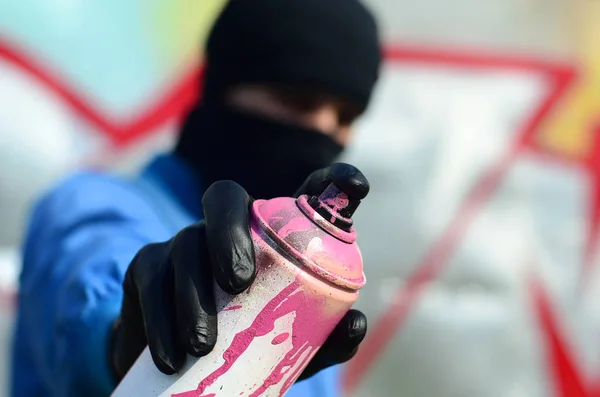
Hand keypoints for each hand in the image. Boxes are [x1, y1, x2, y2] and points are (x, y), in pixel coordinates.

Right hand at [110, 163, 369, 382]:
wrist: (180, 363)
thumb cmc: (247, 343)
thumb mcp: (290, 344)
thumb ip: (324, 336)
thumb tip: (355, 324)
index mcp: (271, 236)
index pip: (301, 194)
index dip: (333, 182)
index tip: (357, 185)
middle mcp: (227, 228)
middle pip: (224, 197)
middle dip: (228, 230)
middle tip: (238, 281)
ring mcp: (184, 243)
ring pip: (184, 243)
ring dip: (191, 292)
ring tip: (202, 344)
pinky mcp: (147, 268)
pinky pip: (149, 278)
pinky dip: (158, 317)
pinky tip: (172, 355)